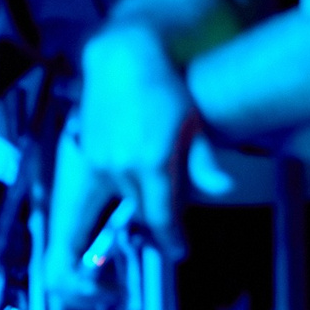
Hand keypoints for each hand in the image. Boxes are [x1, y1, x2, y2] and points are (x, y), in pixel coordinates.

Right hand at [77, 24, 198, 253]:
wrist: (120, 59)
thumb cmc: (164, 88)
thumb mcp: (192, 123)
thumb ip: (204, 162)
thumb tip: (225, 189)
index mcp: (152, 162)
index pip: (162, 216)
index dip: (172, 238)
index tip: (180, 250)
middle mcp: (121, 167)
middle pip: (142, 209)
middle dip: (159, 213)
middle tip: (173, 209)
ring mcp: (98, 160)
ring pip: (122, 197)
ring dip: (139, 197)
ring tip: (153, 183)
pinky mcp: (83, 152)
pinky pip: (103, 183)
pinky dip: (120, 184)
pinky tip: (131, 170)